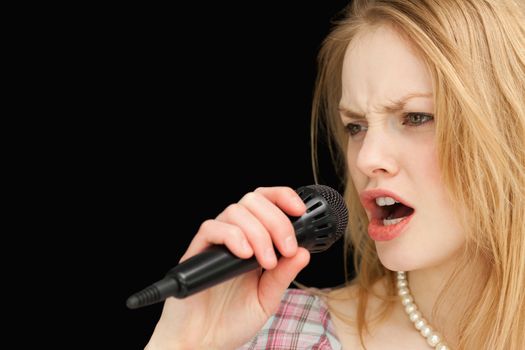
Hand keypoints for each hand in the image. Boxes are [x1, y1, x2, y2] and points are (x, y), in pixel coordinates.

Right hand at [145, 186, 310, 349]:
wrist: (203, 342)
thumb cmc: (231, 321)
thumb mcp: (267, 298)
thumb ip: (283, 275)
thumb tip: (304, 252)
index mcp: (254, 242)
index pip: (267, 203)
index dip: (283, 197)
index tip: (299, 210)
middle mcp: (235, 236)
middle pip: (254, 200)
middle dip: (276, 221)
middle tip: (286, 249)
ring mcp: (216, 242)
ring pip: (235, 210)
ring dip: (258, 232)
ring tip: (264, 262)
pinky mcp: (196, 251)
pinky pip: (211, 228)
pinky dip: (232, 236)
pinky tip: (244, 255)